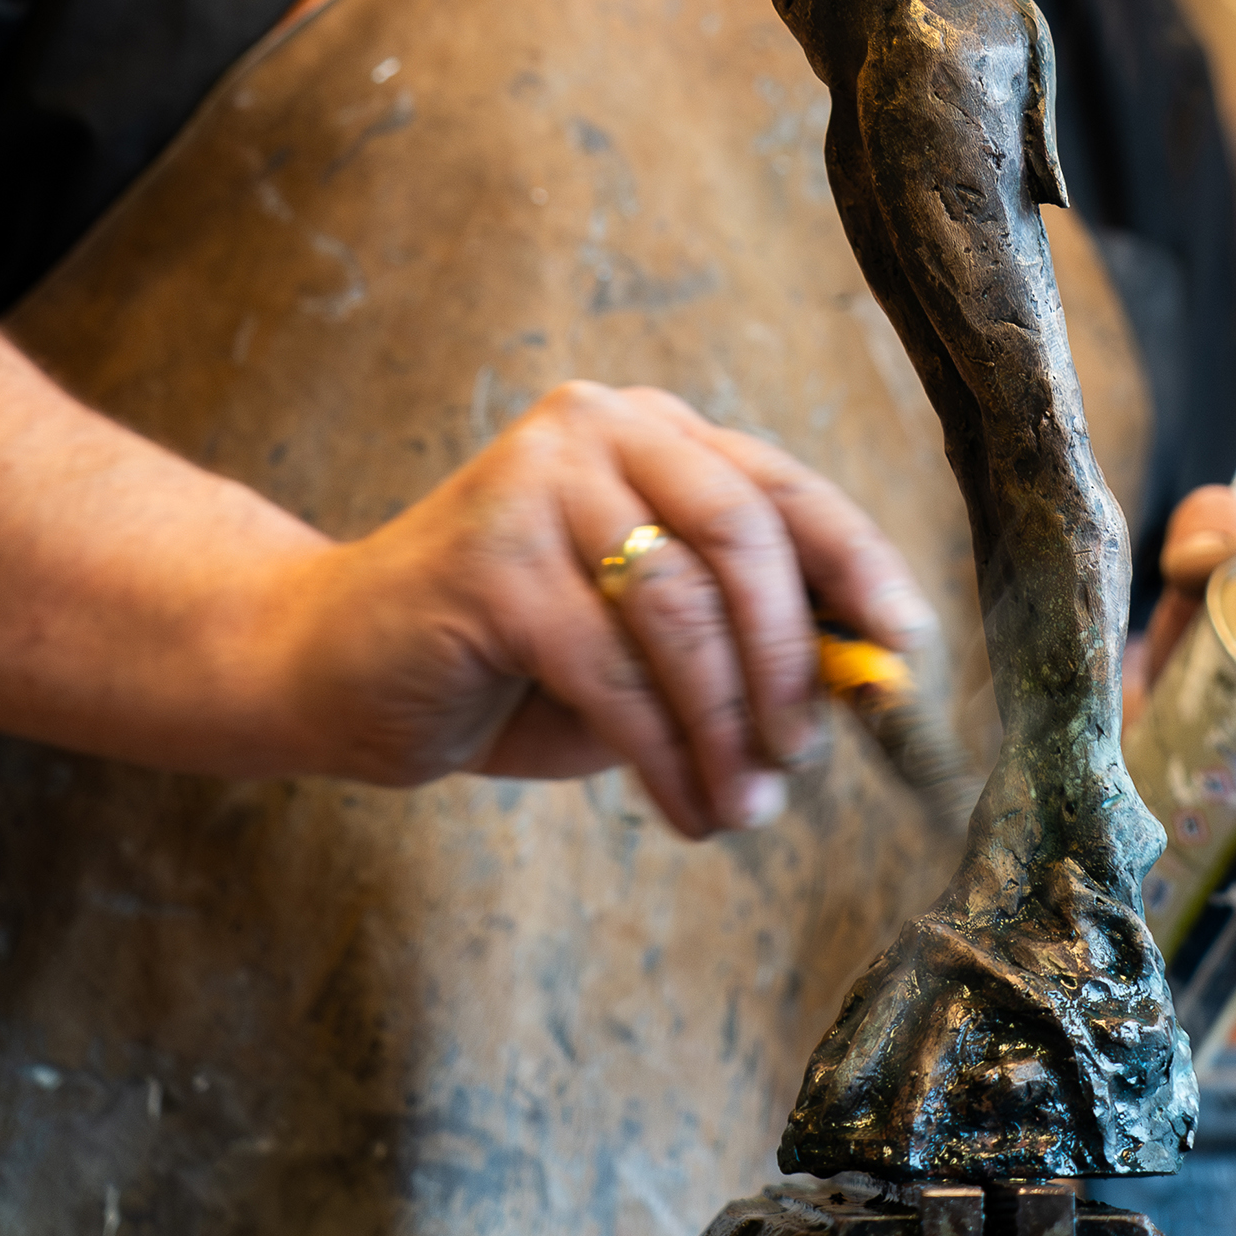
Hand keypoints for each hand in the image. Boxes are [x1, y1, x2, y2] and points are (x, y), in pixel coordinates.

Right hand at [277, 382, 933, 837]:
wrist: (329, 669)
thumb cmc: (508, 660)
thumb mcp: (643, 637)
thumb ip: (738, 634)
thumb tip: (866, 679)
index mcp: (650, 430)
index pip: (784, 488)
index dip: (859, 566)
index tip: (906, 646)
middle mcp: (598, 428)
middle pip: (743, 536)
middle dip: (790, 660)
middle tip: (803, 756)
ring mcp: (537, 483)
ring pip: (682, 611)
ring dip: (730, 726)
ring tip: (745, 804)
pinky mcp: (491, 560)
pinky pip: (615, 671)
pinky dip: (667, 755)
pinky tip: (686, 807)